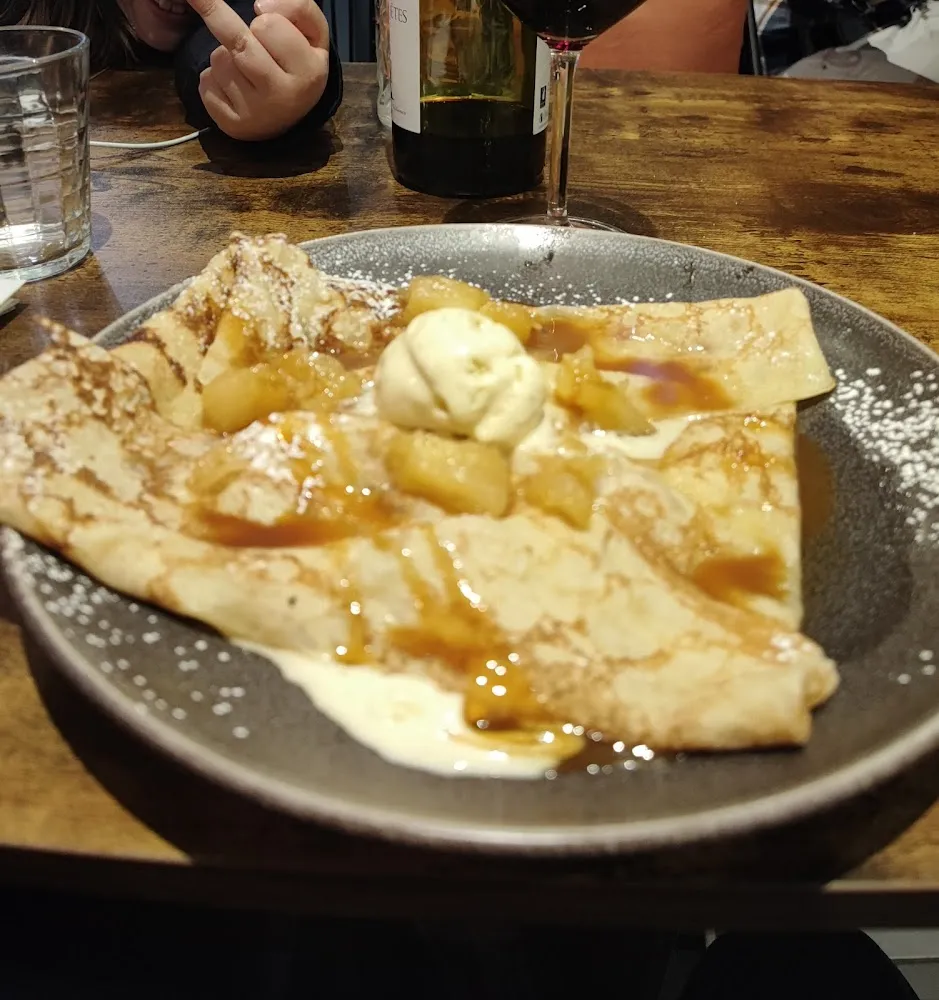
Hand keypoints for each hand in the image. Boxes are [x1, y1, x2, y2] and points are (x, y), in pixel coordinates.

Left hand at [187, 0, 329, 141]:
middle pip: (237, 41)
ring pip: (218, 60)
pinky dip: (213, 79)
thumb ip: (298, 7)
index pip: (267, 23)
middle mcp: (283, 97)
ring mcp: (255, 114)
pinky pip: (206, 81)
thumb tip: (259, 6)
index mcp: (309, 73)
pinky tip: (234, 91)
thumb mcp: (312, 33)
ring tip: (246, 73)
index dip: (265, 21)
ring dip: (225, 57)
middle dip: (239, 36)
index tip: (270, 32)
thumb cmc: (297, 65)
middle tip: (250, 44)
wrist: (288, 117)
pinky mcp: (231, 125)